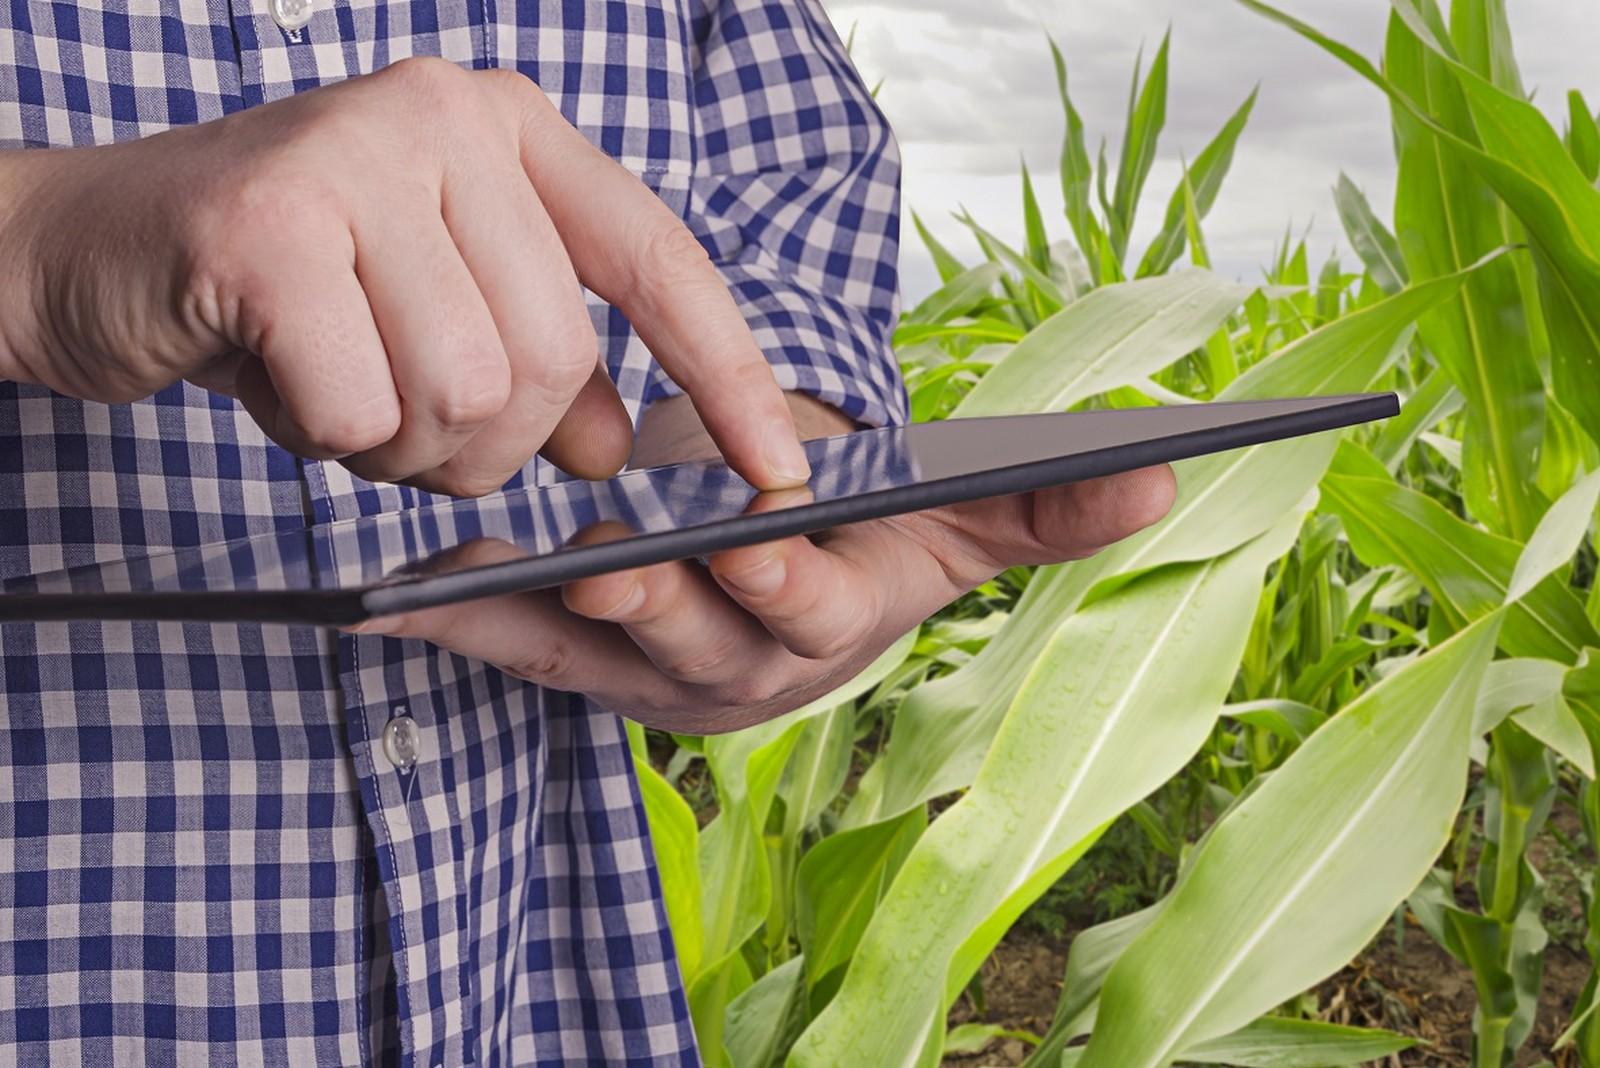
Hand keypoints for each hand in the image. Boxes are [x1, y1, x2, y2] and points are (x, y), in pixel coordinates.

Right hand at [0, 58, 809, 495]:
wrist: (87, 252)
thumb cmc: (279, 292)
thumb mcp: (431, 316)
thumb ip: (538, 369)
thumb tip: (618, 445)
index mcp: (507, 130)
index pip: (657, 259)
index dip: (726, 374)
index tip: (776, 471)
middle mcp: (443, 117)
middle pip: (551, 360)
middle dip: (485, 441)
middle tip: (404, 424)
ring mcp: (354, 154)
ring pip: (465, 393)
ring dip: (402, 444)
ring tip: (336, 392)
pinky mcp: (266, 221)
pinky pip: (363, 407)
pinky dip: (326, 436)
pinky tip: (280, 385)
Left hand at [351, 395, 1177, 733]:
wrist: (783, 567)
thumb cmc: (870, 534)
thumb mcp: (956, 513)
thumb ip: (1047, 502)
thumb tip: (1168, 474)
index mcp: (829, 626)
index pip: (813, 615)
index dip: (789, 585)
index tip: (758, 542)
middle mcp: (741, 668)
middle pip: (698, 646)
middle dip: (659, 609)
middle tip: (609, 566)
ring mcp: (655, 673)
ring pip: (598, 657)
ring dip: (540, 620)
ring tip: (483, 572)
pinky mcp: (583, 663)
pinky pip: (520, 650)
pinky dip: (466, 624)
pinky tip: (414, 591)